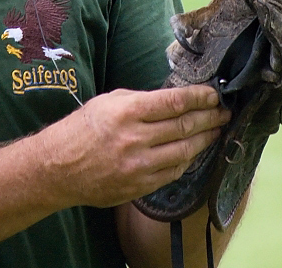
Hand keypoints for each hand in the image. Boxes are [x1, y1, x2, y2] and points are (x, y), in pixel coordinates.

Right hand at [35, 85, 230, 208]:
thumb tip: (174, 101)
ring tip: (216, 130)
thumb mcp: (108, 102)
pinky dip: (188, 160)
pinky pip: (174, 172)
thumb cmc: (82, 129)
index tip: (214, 94)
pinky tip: (195, 151)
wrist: (58, 168)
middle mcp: (135, 138)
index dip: (199, 98)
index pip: (174, 102)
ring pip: (184, 151)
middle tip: (224, 112)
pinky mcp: (139, 186)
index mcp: (127, 111)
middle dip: (209, 117)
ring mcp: (138, 165)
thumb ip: (141, 100)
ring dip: (205, 140)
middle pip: (184, 126)